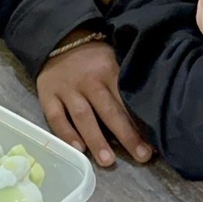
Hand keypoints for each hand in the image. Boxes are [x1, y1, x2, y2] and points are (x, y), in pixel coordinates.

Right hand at [36, 36, 152, 165]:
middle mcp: (88, 81)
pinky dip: (66, 134)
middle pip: (109, 110)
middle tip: (141, 156)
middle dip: (126, 135)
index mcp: (109, 71)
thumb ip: (125, 83)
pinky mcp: (47, 95)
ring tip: (108, 161)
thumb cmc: (94, 57)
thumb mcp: (114, 61)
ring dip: (96, 139)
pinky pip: (56, 117)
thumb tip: (150, 112)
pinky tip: (78, 149)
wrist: (59, 40)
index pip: (126, 100)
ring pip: (82, 116)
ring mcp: (66, 89)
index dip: (140, 122)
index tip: (155, 142)